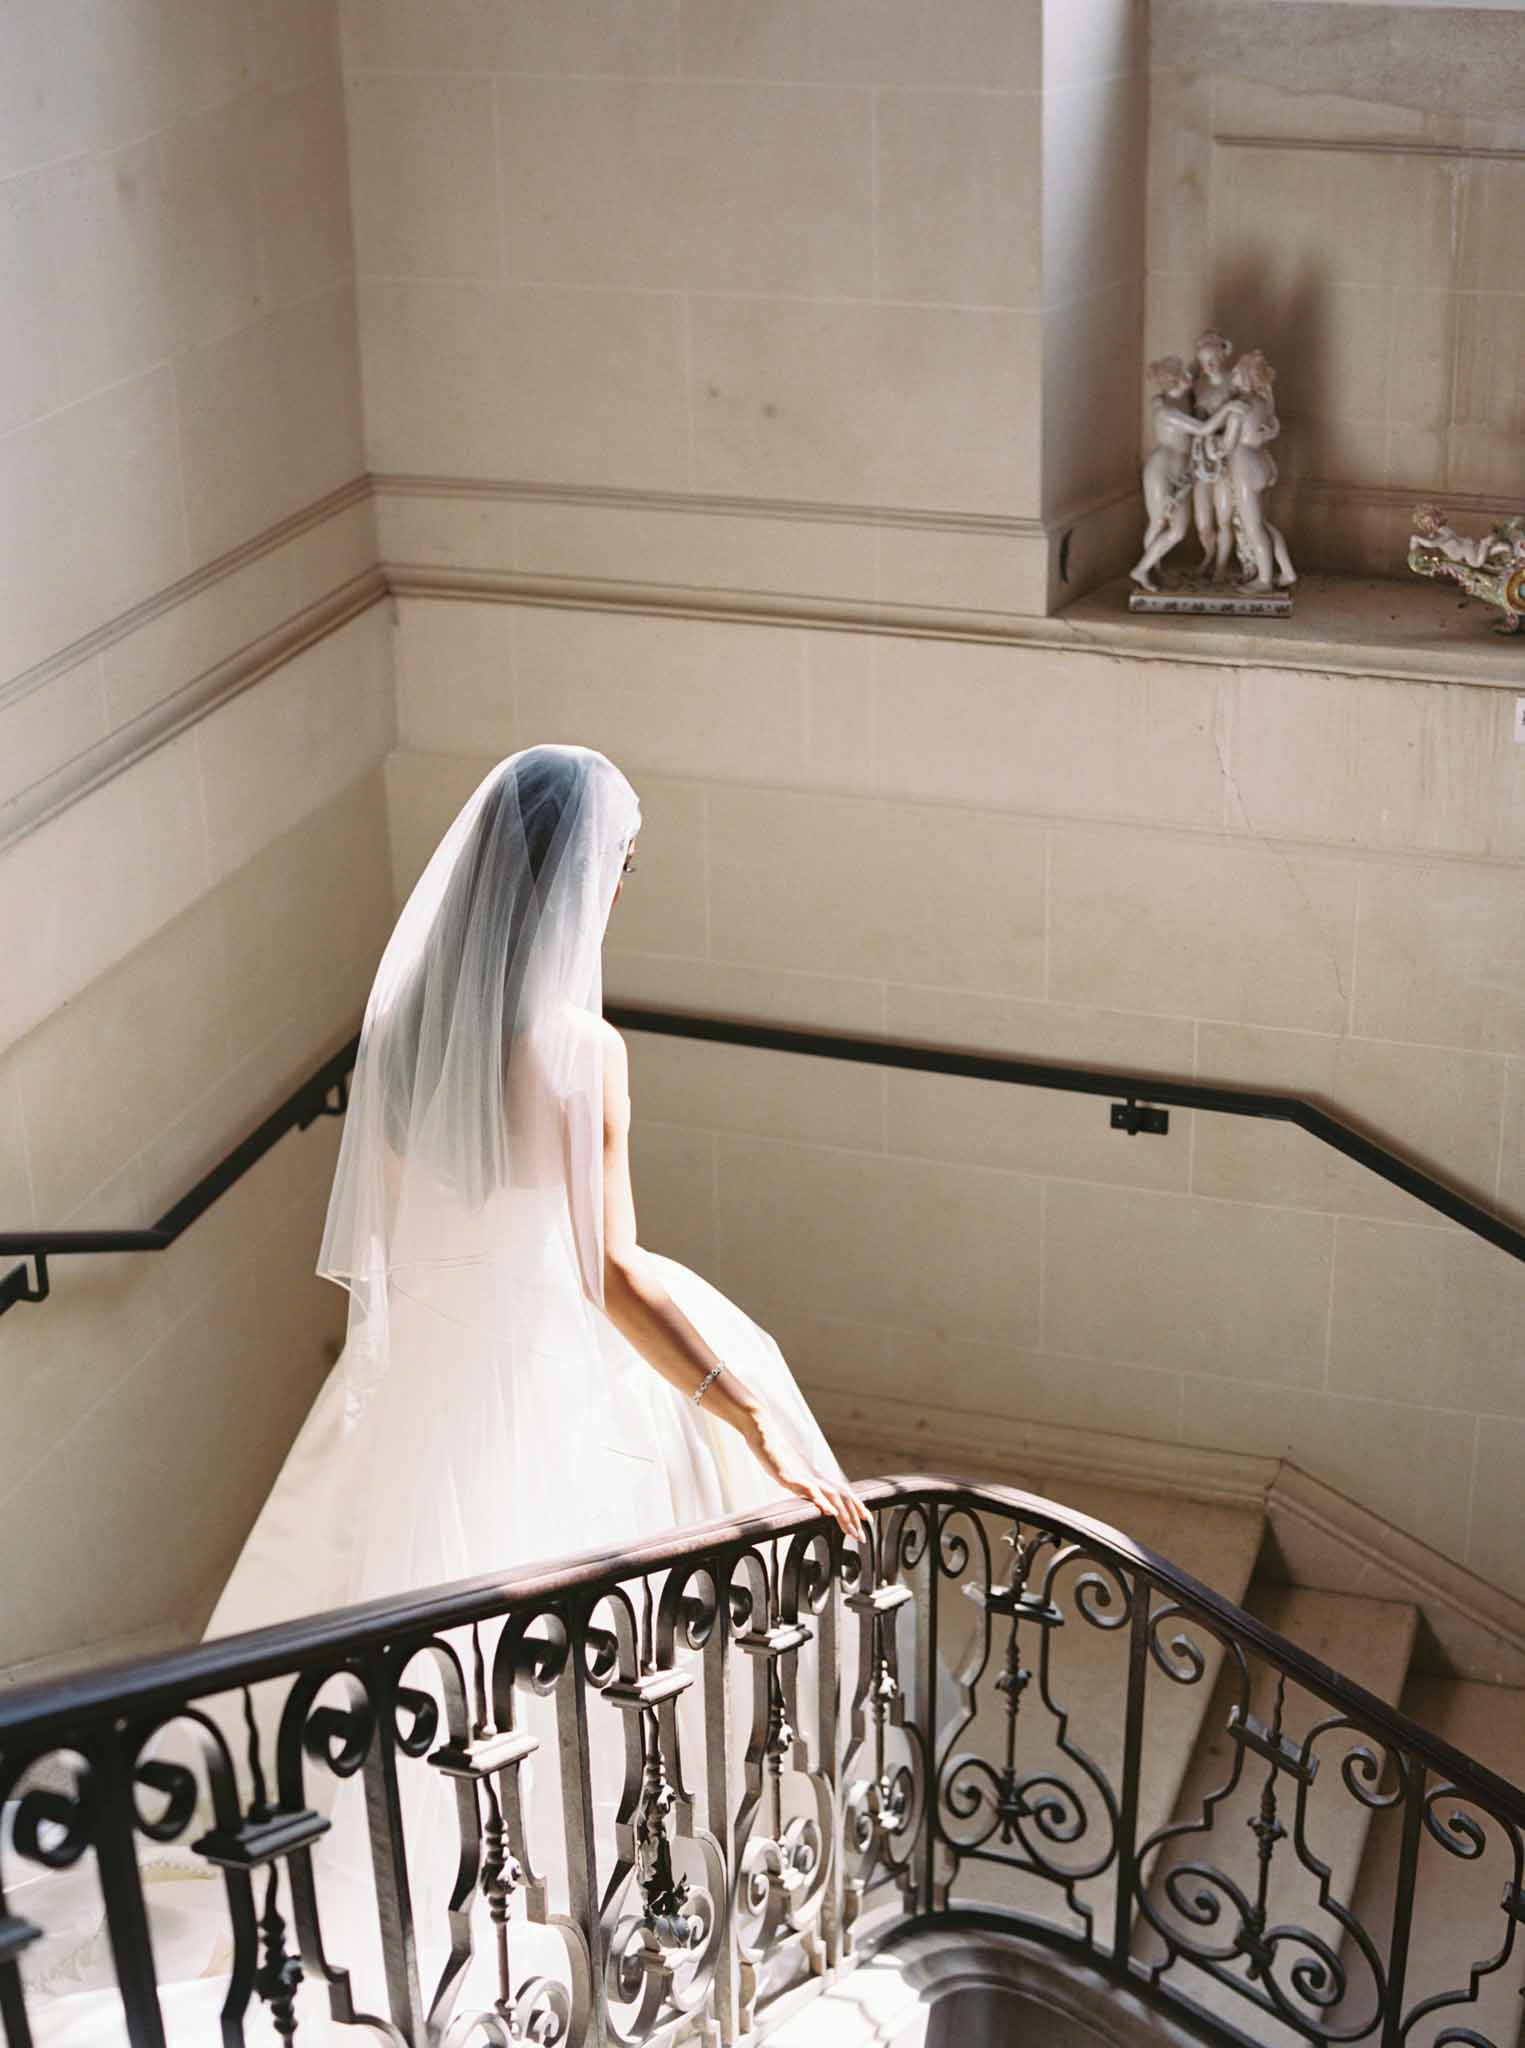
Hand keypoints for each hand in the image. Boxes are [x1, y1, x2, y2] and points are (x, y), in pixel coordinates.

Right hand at [747, 1414, 868, 1541]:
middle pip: (840, 1496)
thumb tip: (808, 1490)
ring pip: (829, 1495)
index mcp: (814, 1475)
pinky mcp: (788, 1475)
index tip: (867, 1519)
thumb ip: (799, 1480)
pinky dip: (821, 1501)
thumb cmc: (772, 1450)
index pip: (840, 1491)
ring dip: (843, 1514)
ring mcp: (802, 1475)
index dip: (855, 1505)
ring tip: (851, 1530)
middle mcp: (812, 1475)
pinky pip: (808, 1489)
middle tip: (861, 1537)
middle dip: (852, 1517)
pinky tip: (829, 1511)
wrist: (761, 1429)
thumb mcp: (788, 1470)